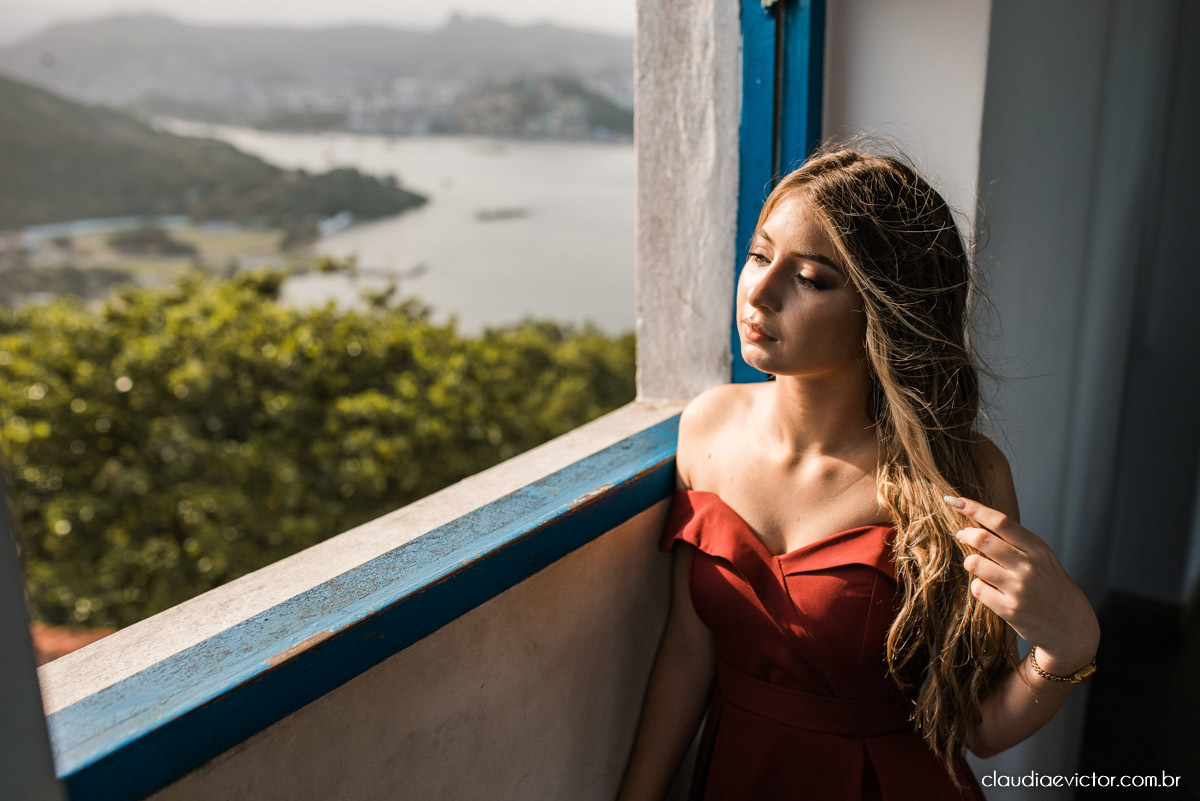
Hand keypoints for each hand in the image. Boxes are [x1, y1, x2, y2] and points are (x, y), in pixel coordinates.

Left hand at [945, 495, 1099, 674]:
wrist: (1072, 628)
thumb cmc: (1051, 587)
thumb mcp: (1043, 559)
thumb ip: (1016, 543)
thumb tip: (976, 524)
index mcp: (1038, 549)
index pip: (1000, 521)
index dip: (974, 508)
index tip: (954, 501)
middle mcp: (1029, 566)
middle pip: (982, 539)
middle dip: (965, 534)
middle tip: (961, 535)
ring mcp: (1019, 589)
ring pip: (974, 564)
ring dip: (970, 563)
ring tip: (979, 568)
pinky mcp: (1010, 610)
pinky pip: (977, 589)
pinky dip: (978, 586)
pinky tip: (990, 590)